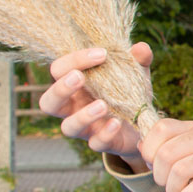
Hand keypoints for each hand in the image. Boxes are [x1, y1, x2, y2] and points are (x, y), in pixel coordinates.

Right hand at [38, 43, 152, 170]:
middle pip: (49, 102)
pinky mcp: (101, 142)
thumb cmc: (128, 92)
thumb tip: (141, 48)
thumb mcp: (135, 73)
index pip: (59, 70)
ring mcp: (85, 127)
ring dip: (83, 115)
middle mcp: (73, 107)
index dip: (74, 59)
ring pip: (68, 127)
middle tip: (79, 77)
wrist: (143, 124)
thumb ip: (138, 60)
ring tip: (103, 105)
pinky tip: (117, 123)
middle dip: (61, 89)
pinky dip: (105, 133)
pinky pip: (95, 143)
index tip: (102, 53)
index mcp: (75, 85)